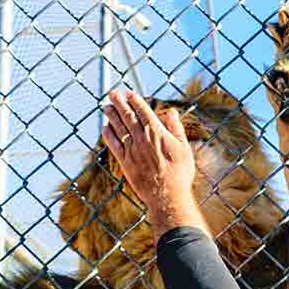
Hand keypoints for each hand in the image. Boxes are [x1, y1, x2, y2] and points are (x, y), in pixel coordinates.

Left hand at [101, 89, 199, 233]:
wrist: (167, 195)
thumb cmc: (180, 172)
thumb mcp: (184, 148)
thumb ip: (176, 128)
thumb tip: (171, 112)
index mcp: (157, 133)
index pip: (144, 112)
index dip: (136, 101)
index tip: (129, 92)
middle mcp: (142, 139)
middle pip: (128, 117)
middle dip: (119, 103)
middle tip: (112, 93)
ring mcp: (132, 150)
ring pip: (119, 128)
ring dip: (112, 116)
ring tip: (106, 106)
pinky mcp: (125, 162)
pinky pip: (114, 145)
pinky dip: (108, 135)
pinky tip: (105, 128)